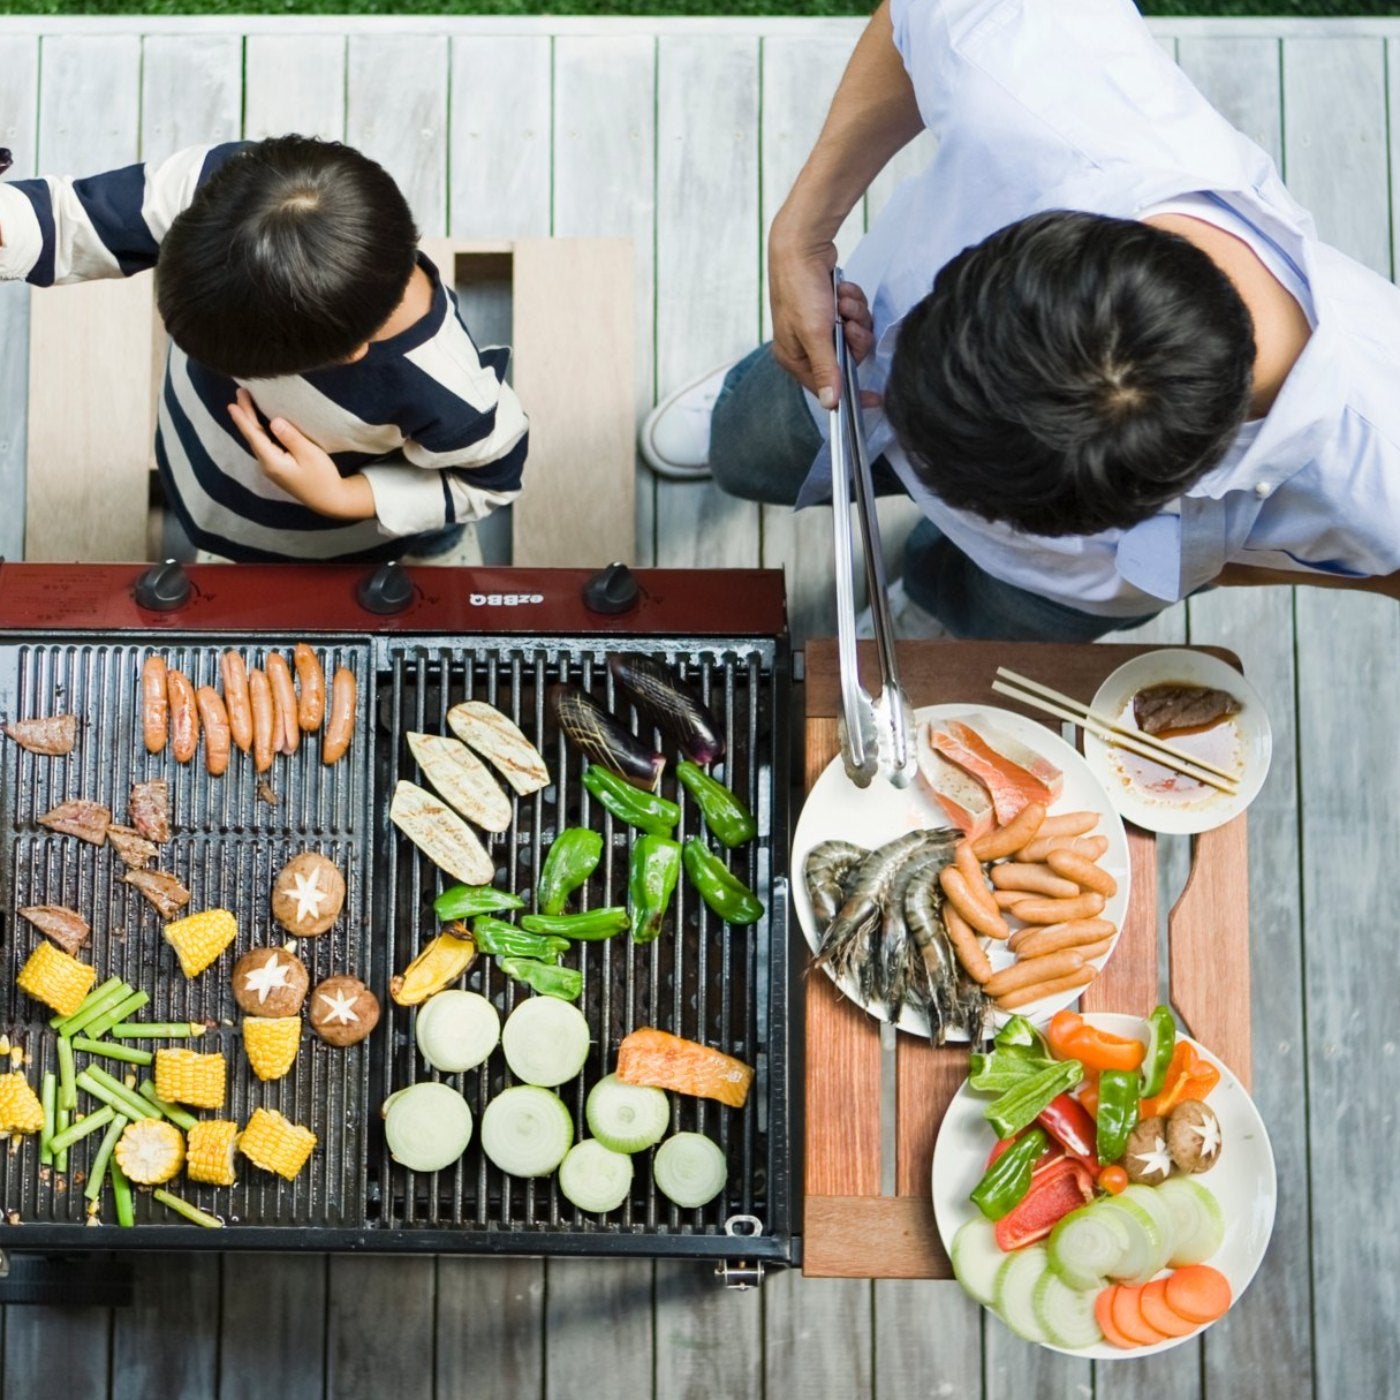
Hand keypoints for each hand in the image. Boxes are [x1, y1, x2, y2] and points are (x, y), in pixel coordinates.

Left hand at [227, 389, 374, 520]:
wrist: (329, 499)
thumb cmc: (322, 477)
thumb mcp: (310, 454)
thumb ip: (291, 437)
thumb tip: (274, 421)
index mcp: (272, 461)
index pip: (254, 435)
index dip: (243, 418)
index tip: (232, 403)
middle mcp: (267, 465)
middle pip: (253, 436)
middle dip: (246, 415)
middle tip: (239, 394)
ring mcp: (271, 468)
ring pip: (257, 441)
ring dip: (251, 423)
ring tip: (244, 406)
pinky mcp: (278, 468)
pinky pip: (264, 445)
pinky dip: (259, 432)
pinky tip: (258, 425)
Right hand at [767, 217, 880, 408]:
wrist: (802, 245)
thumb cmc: (800, 289)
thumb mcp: (815, 334)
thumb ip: (826, 369)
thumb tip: (830, 403)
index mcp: (795, 358)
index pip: (827, 388)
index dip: (851, 393)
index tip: (874, 400)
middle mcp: (805, 346)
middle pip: (847, 359)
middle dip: (853, 337)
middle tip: (848, 323)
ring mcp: (818, 326)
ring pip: (853, 334)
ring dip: (854, 315)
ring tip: (841, 301)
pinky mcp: (829, 308)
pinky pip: (853, 315)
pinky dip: (852, 302)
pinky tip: (841, 291)